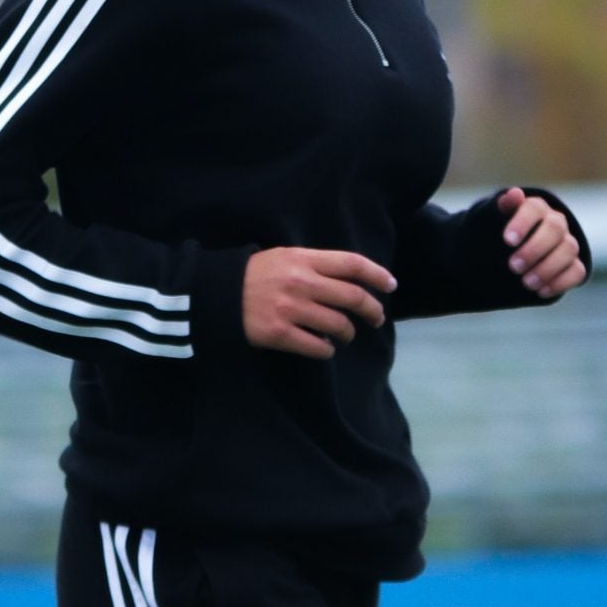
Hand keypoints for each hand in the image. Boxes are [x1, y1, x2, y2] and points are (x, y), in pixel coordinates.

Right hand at [243, 247, 397, 358]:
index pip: (352, 264)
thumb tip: (350, 281)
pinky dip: (327, 349)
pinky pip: (317, 346)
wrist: (216, 294)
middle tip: (376, 318)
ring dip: (348, 333)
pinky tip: (325, 347)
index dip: (377, 275)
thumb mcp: (284, 257)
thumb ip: (315, 265)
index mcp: (304, 259)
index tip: (390, 286)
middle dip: (372, 310)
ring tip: (345, 335)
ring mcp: (291, 309)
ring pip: (338, 325)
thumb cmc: (254, 275)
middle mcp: (301, 282)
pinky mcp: (280, 334)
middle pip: (352, 298)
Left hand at [497, 187, 586, 299]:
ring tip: (526, 283)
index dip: (522, 223)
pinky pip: (577, 271)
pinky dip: (560, 282)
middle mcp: (555, 223)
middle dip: (534, 249)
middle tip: (513, 267)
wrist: (504, 259)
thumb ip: (501, 208)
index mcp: (535, 208)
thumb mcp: (492, 223)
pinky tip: (541, 291)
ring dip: (547, 268)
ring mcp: (567, 244)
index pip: (534, 209)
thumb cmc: (498, 237)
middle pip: (555, 229)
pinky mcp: (573, 265)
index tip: (507, 241)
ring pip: (569, 249)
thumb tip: (514, 194)